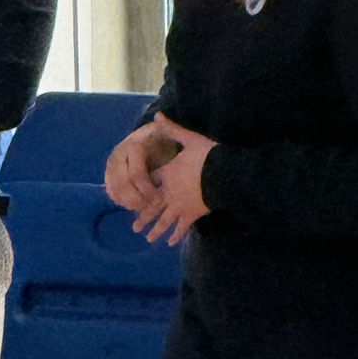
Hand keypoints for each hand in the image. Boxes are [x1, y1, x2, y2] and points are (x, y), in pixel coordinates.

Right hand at [105, 122, 177, 212]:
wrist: (145, 140)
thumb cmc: (159, 140)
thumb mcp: (165, 133)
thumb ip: (167, 128)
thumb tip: (159, 116)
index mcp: (132, 147)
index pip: (137, 174)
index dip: (148, 189)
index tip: (160, 199)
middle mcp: (117, 156)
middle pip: (123, 185)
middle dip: (138, 200)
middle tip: (151, 209)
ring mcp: (110, 166)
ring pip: (115, 190)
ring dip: (129, 203)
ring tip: (143, 209)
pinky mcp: (108, 175)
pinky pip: (111, 192)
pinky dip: (121, 201)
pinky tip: (133, 206)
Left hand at [134, 113, 214, 245]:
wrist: (223, 173)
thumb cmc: (207, 155)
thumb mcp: (189, 139)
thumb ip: (172, 129)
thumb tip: (158, 115)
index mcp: (167, 174)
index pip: (149, 182)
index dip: (142, 188)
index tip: (133, 196)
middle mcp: (169, 192)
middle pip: (152, 206)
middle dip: (144, 217)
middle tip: (135, 227)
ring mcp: (179, 205)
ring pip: (164, 220)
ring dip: (156, 230)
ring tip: (148, 239)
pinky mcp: (192, 214)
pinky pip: (182, 227)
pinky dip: (176, 235)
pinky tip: (170, 243)